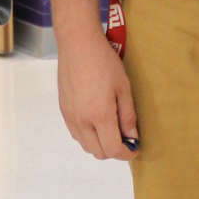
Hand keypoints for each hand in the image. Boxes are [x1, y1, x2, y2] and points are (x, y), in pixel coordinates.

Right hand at [55, 30, 139, 160]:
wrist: (78, 45)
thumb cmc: (104, 62)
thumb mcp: (124, 88)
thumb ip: (128, 116)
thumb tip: (132, 137)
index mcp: (99, 115)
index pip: (113, 149)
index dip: (127, 153)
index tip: (135, 149)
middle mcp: (82, 121)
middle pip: (98, 153)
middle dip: (114, 151)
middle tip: (125, 138)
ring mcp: (70, 117)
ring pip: (86, 146)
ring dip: (100, 144)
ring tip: (111, 129)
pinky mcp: (63, 111)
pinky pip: (76, 134)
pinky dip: (88, 136)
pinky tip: (96, 121)